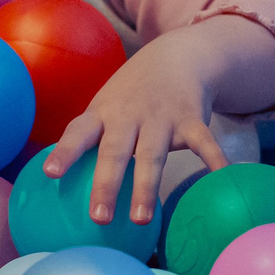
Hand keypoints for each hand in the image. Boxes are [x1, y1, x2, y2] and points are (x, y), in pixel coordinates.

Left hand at [44, 25, 234, 224]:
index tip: (51, 173)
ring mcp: (160, 117)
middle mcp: (128, 116)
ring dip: (146, 186)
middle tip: (99, 217)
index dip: (64, 152)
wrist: (176, 56)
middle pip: (114, 152)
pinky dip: (215, 161)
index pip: (78, 132)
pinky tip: (223, 180)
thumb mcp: (104, 108)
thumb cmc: (130, 95)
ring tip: (140, 218)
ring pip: (152, 155)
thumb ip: (90, 141)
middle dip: (106, 184)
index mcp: (102, 114)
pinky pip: (203, 143)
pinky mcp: (191, 118)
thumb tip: (61, 185)